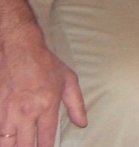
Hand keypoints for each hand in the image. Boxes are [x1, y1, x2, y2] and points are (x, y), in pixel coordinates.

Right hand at [0, 31, 86, 146]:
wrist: (20, 49)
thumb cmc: (46, 64)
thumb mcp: (69, 81)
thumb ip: (76, 105)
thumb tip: (82, 124)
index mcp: (46, 106)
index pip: (45, 139)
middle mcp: (26, 112)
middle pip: (24, 146)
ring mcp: (7, 112)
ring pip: (5, 143)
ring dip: (12, 146)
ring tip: (18, 145)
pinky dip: (1, 137)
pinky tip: (7, 139)